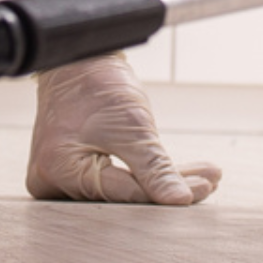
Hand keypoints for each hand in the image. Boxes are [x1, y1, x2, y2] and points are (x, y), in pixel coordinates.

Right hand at [26, 53, 221, 206]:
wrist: (78, 61)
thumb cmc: (96, 86)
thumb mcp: (132, 127)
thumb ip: (155, 169)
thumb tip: (180, 201)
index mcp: (60, 172)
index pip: (124, 194)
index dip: (165, 193)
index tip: (203, 188)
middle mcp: (53, 181)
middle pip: (123, 196)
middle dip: (167, 187)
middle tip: (208, 183)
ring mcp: (61, 177)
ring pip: (122, 189)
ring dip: (161, 181)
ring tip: (203, 176)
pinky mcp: (73, 171)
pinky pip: (114, 180)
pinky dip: (144, 174)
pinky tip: (179, 174)